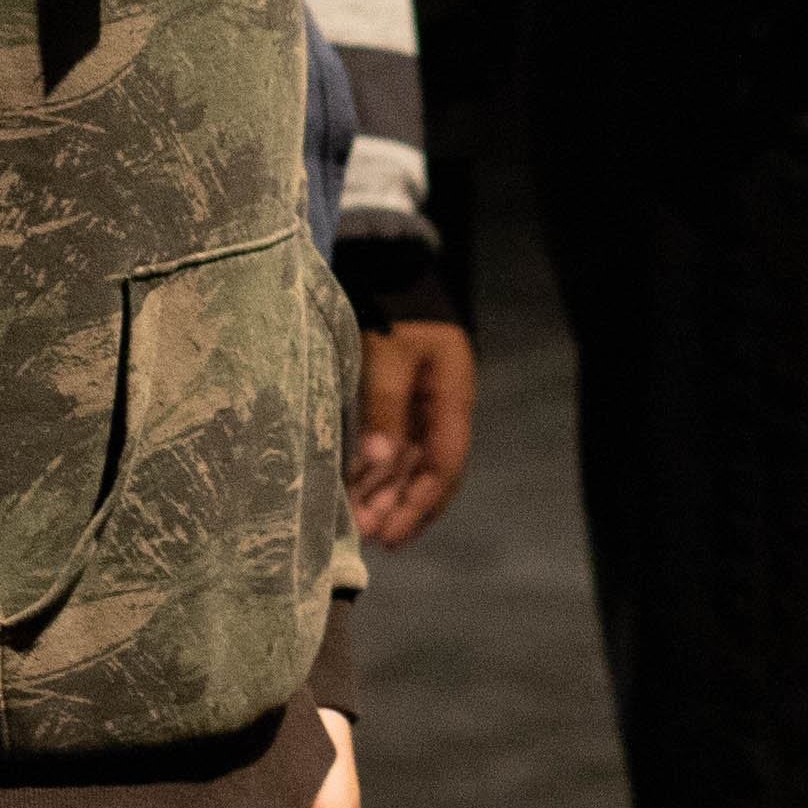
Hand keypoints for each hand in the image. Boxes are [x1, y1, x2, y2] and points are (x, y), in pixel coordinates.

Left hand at [347, 320, 476, 549]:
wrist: (390, 270)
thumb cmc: (392, 310)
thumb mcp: (387, 354)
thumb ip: (384, 407)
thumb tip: (378, 462)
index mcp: (452, 396)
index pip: (444, 462)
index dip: (421, 502)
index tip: (392, 533)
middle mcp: (442, 408)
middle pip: (429, 470)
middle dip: (402, 506)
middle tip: (370, 538)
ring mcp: (422, 407)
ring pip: (409, 463)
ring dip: (386, 494)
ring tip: (358, 524)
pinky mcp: (399, 403)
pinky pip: (392, 448)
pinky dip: (375, 473)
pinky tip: (355, 492)